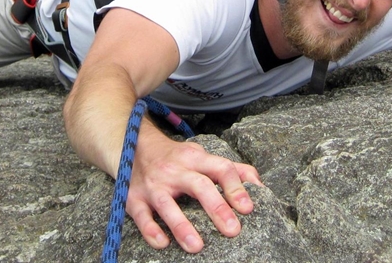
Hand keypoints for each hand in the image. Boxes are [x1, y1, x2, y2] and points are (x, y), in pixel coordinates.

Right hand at [126, 133, 262, 252]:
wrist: (133, 145)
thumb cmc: (176, 158)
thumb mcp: (201, 156)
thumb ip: (229, 169)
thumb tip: (257, 184)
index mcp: (195, 159)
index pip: (221, 168)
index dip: (235, 187)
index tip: (247, 208)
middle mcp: (175, 170)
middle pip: (198, 186)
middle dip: (216, 207)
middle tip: (233, 230)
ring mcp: (153, 184)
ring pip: (167, 204)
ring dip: (181, 225)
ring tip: (197, 246)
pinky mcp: (134, 198)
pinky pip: (141, 216)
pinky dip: (150, 230)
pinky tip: (162, 243)